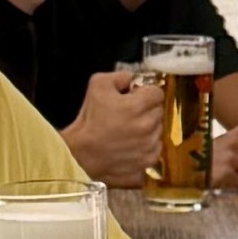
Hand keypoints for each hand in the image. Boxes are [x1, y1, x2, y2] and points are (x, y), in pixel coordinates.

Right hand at [64, 68, 162, 187]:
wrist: (80, 154)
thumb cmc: (89, 120)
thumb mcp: (98, 85)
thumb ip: (120, 76)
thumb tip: (134, 79)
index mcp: (139, 106)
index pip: (157, 93)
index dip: (145, 93)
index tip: (134, 98)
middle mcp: (148, 126)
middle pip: (158, 112)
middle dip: (145, 111)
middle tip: (127, 115)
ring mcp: (149, 146)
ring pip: (157, 131)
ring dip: (147, 130)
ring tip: (126, 132)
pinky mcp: (147, 162)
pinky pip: (154, 150)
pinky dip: (145, 148)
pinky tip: (129, 147)